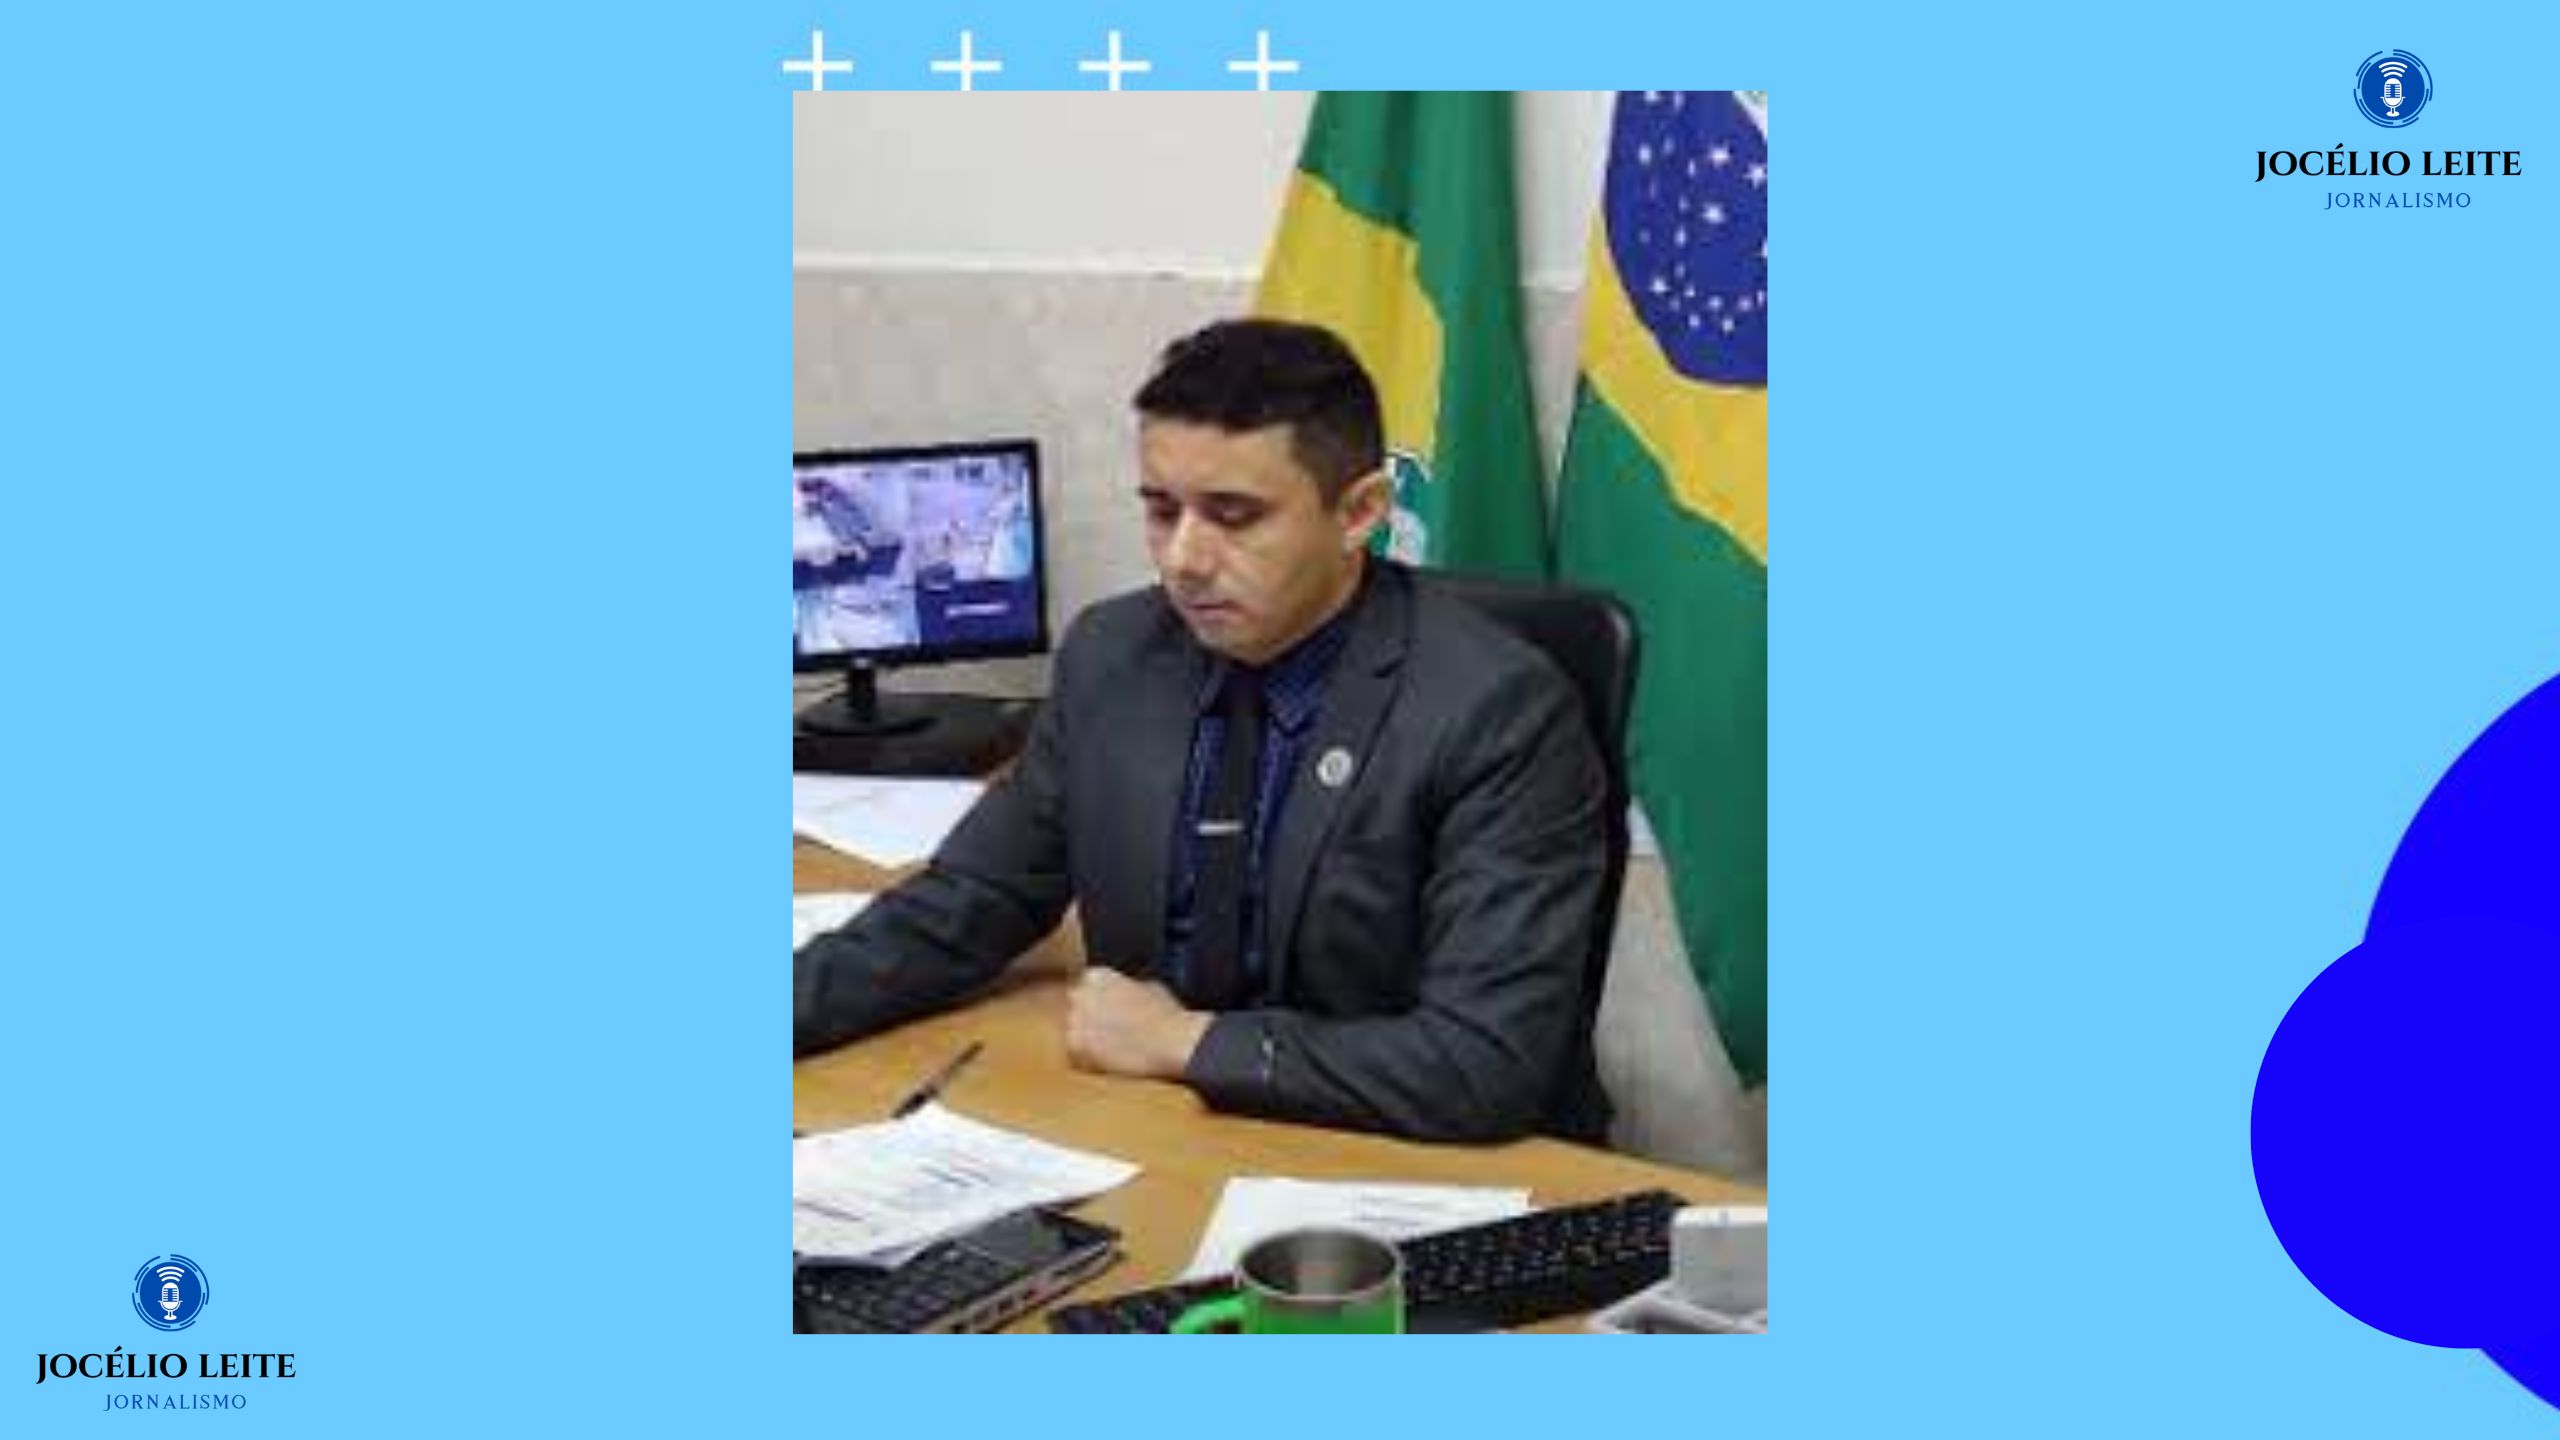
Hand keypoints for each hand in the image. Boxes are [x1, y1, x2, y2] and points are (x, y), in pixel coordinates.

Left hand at [1065, 968, 1211, 1079]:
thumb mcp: (1149, 987)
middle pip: (1076, 1007)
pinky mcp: (1077, 1047)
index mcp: (1097, 975)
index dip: (1100, 1000)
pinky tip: (1112, 1060)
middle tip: (1112, 1030)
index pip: (1086, 986)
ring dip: (1088, 1039)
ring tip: (1115, 1048)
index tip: (1110, 1011)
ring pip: (1074, 1031)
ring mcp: (1076, 1020)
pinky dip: (1089, 1060)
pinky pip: (1075, 1056)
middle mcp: (1081, 993)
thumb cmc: (1167, 1015)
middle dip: (1089, 1017)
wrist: (1171, 1041)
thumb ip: (1126, 986)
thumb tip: (1121, 995)